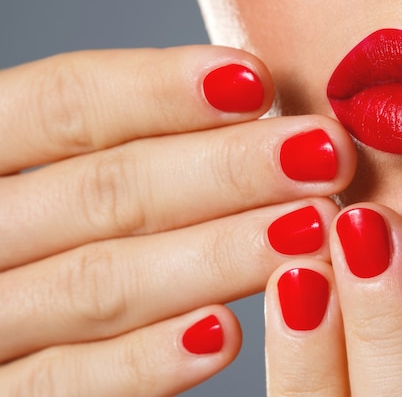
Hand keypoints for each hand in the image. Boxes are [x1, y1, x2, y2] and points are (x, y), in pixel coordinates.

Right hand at [0, 46, 355, 395]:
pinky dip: (145, 361)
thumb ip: (134, 152)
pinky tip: (226, 332)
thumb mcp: (61, 178)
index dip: (159, 89)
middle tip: (323, 156)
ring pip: (99, 283)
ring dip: (215, 254)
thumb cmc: (49, 226)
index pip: (62, 105)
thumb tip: (248, 107)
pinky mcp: (2, 396)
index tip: (257, 83)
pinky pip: (66, 383)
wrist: (3, 319)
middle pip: (99, 192)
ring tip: (307, 230)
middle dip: (223, 170)